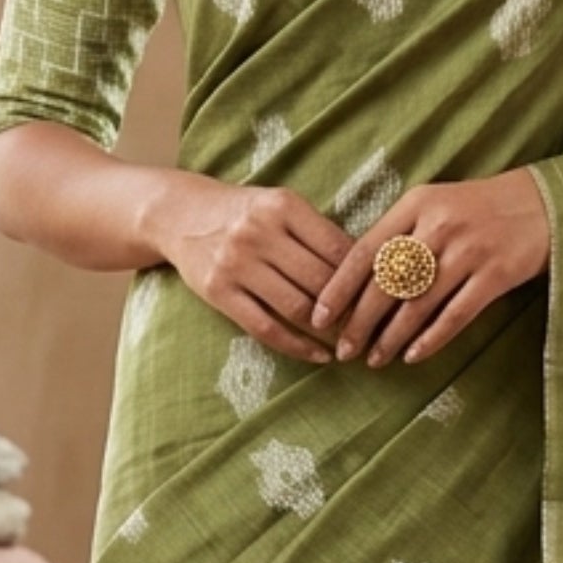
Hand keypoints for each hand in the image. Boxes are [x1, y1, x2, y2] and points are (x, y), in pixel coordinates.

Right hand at [154, 171, 355, 362]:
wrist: (180, 214)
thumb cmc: (245, 213)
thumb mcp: (280, 206)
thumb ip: (317, 232)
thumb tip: (368, 271)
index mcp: (283, 206)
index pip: (336, 247)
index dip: (363, 276)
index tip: (382, 297)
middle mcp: (258, 232)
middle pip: (320, 280)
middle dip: (351, 308)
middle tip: (373, 327)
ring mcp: (236, 264)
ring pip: (297, 307)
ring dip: (329, 331)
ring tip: (351, 342)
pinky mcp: (219, 292)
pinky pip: (266, 327)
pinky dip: (298, 346)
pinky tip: (320, 356)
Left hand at [310, 169, 550, 366]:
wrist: (543, 203)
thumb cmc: (477, 208)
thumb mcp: (434, 204)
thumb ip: (399, 233)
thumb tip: (355, 281)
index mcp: (416, 204)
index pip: (365, 250)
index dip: (339, 288)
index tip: (320, 317)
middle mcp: (439, 225)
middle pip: (387, 283)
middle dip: (360, 322)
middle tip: (343, 351)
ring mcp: (469, 250)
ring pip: (418, 304)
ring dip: (392, 338)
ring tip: (374, 359)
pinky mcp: (496, 274)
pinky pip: (455, 315)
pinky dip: (431, 339)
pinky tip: (413, 356)